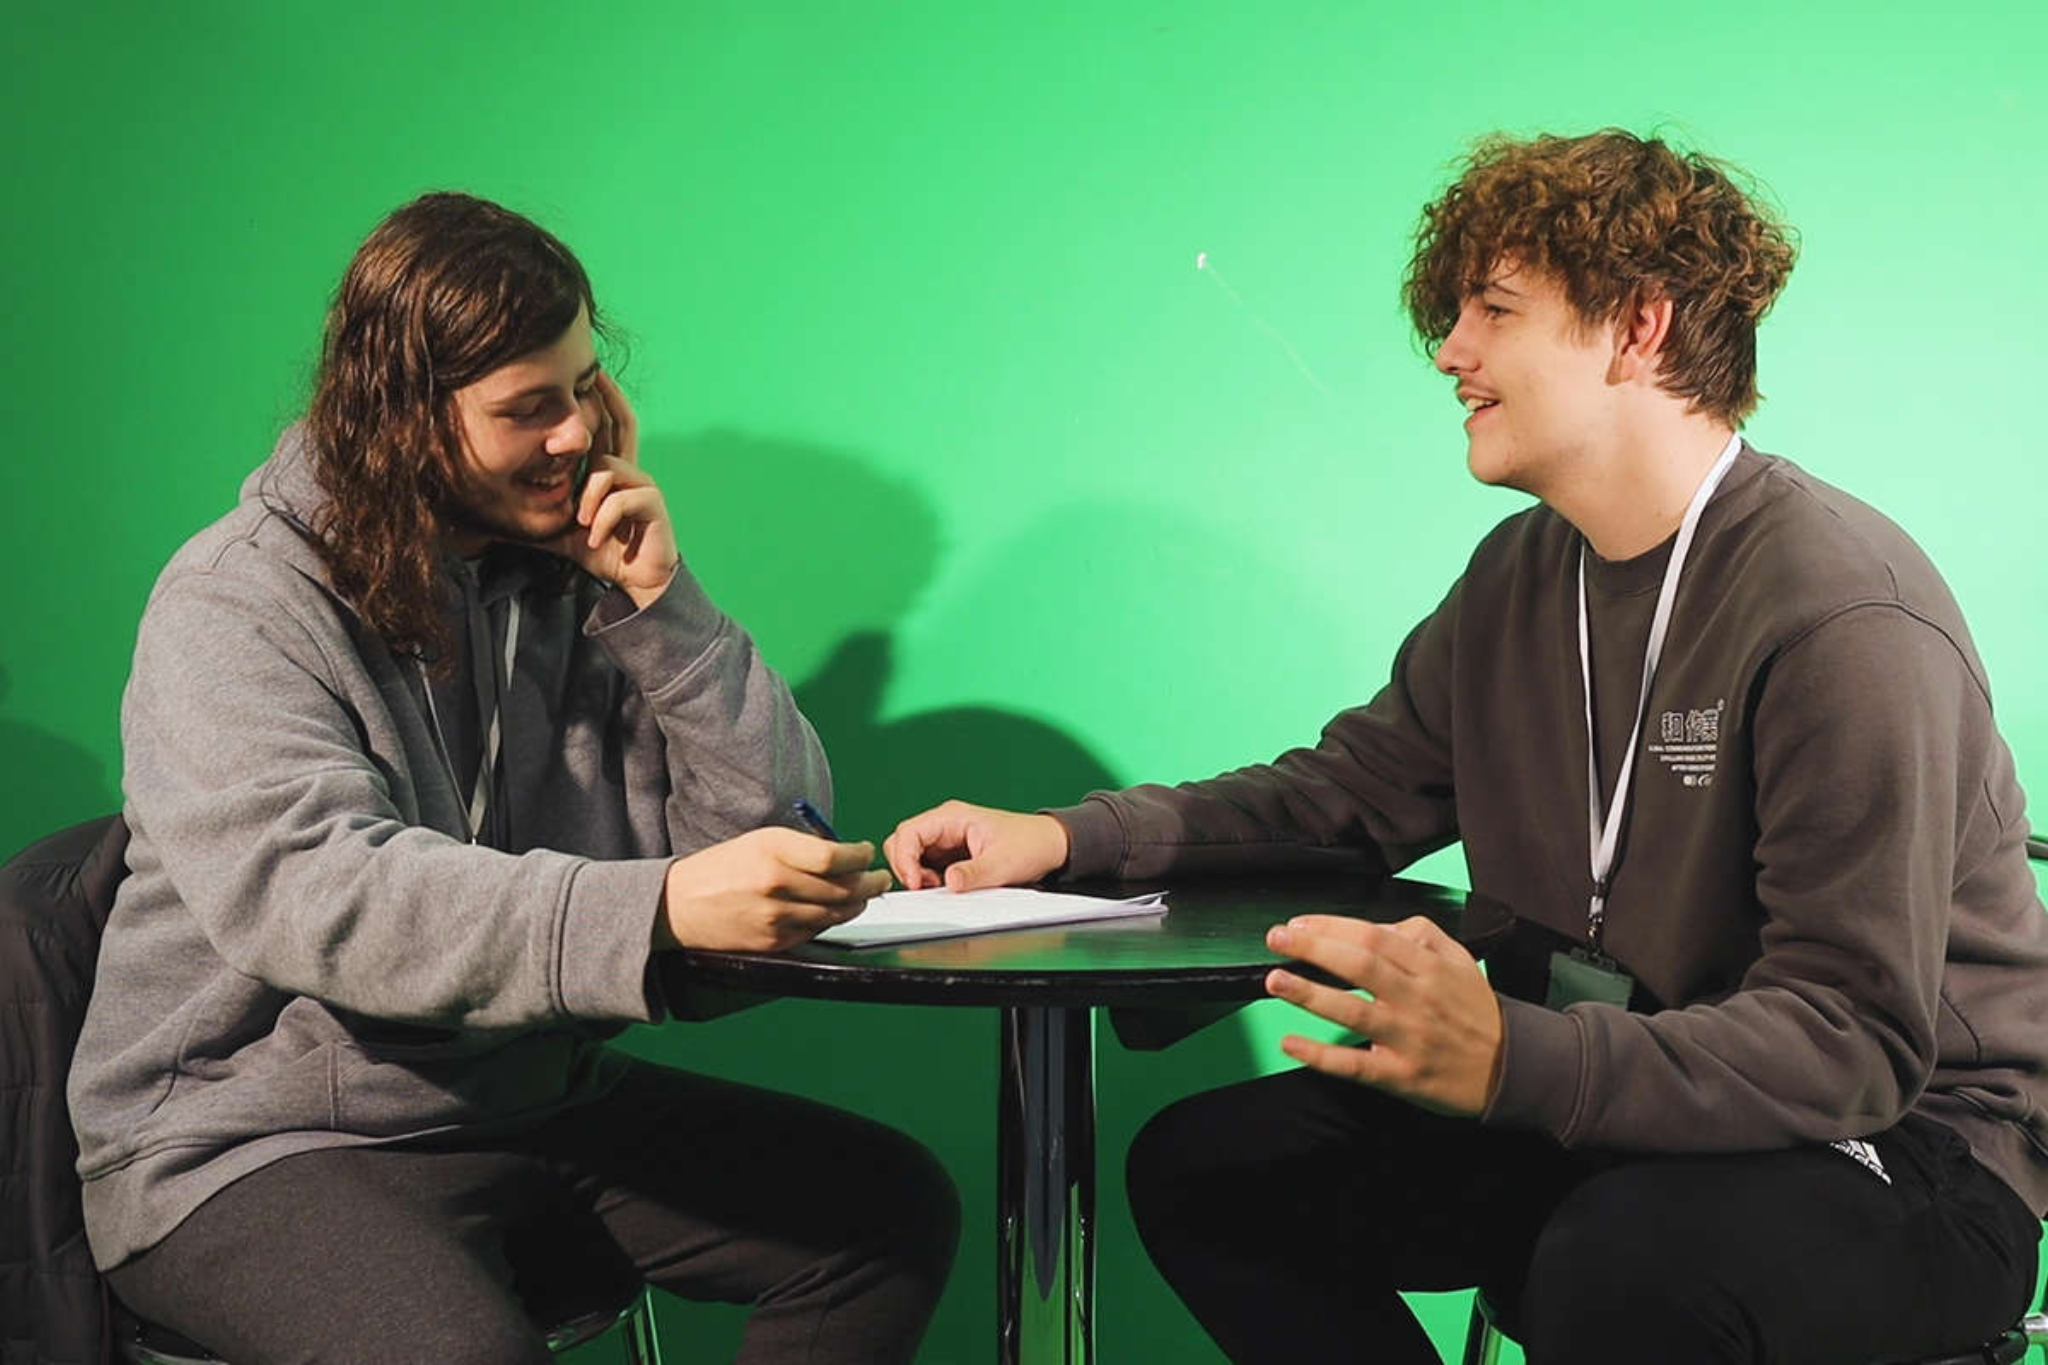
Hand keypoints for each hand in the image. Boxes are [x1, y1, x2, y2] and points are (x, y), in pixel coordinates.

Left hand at [551, 373, 679, 607]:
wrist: (635, 583)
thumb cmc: (602, 552)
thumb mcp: (559, 531)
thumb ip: (534, 521)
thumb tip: (489, 526)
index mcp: (609, 472)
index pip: (606, 425)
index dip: (599, 398)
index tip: (585, 373)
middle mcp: (630, 471)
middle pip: (623, 421)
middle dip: (607, 396)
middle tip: (590, 374)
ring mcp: (644, 486)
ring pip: (608, 467)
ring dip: (588, 497)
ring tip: (583, 524)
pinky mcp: (654, 504)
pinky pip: (620, 498)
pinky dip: (603, 519)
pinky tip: (596, 539)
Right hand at [657, 828, 891, 951]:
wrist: (678, 905)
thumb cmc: (721, 868)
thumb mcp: (759, 841)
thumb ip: (802, 848)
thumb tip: (846, 856)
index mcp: (771, 848)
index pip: (834, 857)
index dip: (860, 857)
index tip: (867, 853)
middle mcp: (775, 882)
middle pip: (842, 887)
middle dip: (870, 883)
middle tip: (880, 878)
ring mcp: (775, 915)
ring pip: (835, 913)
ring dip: (857, 904)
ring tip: (865, 895)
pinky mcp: (774, 941)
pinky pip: (816, 931)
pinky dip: (830, 920)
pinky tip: (835, 911)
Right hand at [882, 800, 1069, 890]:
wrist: (1050, 846)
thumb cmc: (1030, 843)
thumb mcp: (1002, 863)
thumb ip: (973, 874)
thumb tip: (948, 883)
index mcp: (952, 816)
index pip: (909, 832)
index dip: (905, 859)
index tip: (915, 884)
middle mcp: (945, 826)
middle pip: (902, 843)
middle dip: (906, 867)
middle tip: (925, 889)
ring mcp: (946, 840)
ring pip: (912, 856)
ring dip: (917, 875)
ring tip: (939, 889)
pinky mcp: (951, 856)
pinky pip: (927, 866)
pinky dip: (928, 880)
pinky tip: (946, 888)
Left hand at [1264, 914, 1503, 1115]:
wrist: (1513, 1068)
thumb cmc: (1476, 1011)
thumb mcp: (1460, 960)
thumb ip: (1420, 935)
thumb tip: (1376, 926)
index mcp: (1429, 968)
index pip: (1373, 937)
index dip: (1332, 927)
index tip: (1298, 924)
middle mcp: (1417, 999)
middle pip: (1360, 965)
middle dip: (1313, 948)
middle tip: (1276, 938)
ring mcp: (1409, 1038)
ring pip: (1353, 1011)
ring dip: (1309, 994)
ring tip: (1276, 980)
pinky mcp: (1401, 1075)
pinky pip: (1355, 1065)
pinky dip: (1320, 1056)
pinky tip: (1291, 1044)